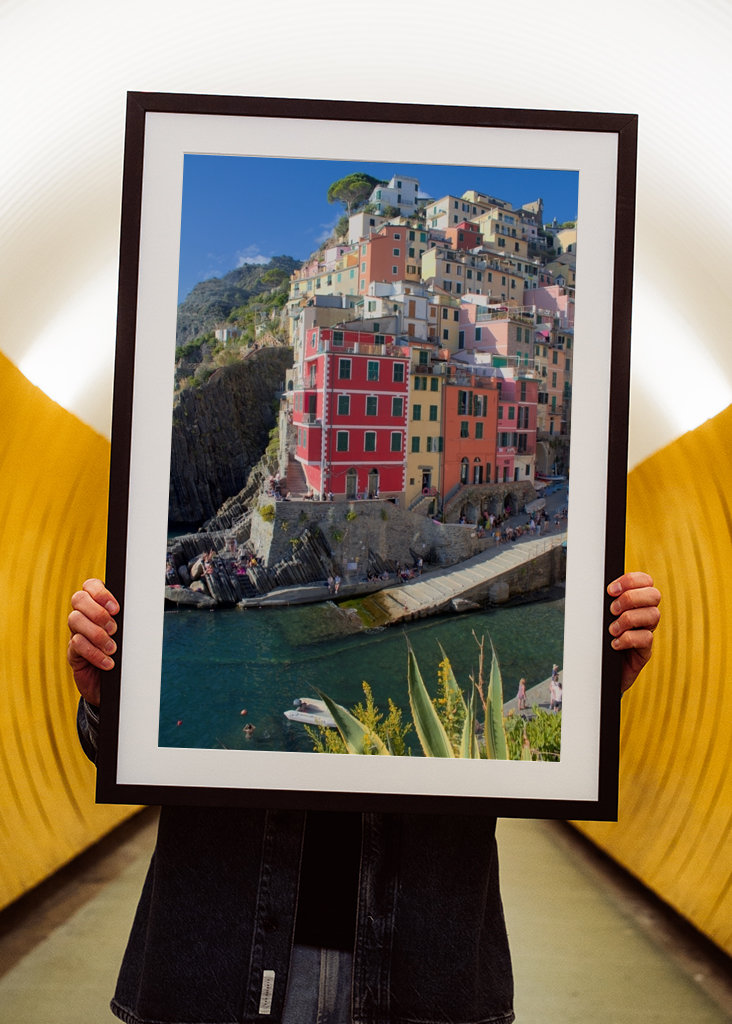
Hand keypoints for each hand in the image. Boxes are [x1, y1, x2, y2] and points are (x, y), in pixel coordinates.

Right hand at [67, 579, 119, 705]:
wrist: (116, 685)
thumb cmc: (125, 654)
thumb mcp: (129, 634)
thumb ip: (130, 620)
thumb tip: (142, 608)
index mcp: (98, 605)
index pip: (90, 585)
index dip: (100, 592)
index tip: (116, 608)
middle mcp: (84, 616)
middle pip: (78, 599)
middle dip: (98, 612)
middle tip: (114, 629)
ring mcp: (76, 632)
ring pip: (75, 620)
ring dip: (97, 634)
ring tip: (112, 648)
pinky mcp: (73, 652)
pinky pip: (77, 644)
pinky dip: (94, 653)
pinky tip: (108, 662)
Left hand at [607, 571, 660, 692]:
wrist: (598, 671)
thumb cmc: (598, 640)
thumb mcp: (599, 618)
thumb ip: (602, 602)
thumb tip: (590, 587)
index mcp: (635, 602)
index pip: (645, 581)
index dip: (631, 580)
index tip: (610, 590)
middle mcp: (645, 615)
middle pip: (654, 595)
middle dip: (630, 598)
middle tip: (612, 610)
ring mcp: (647, 632)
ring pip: (653, 615)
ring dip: (628, 619)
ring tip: (612, 630)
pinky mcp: (645, 651)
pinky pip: (646, 638)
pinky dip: (628, 639)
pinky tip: (614, 644)